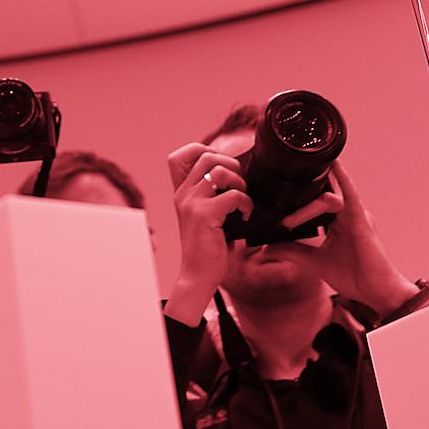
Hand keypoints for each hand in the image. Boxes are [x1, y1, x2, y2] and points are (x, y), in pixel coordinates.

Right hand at [163, 142, 251, 324]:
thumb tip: (241, 175)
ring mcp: (191, 203)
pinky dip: (246, 203)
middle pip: (207, 155)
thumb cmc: (208, 247)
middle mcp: (183, 194)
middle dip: (232, 165)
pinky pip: (233, 195)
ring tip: (242, 201)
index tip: (225, 170)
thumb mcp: (208, 215)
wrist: (198, 276)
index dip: (208, 152)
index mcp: (182, 192)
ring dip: (240, 183)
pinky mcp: (203, 215)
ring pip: (220, 170)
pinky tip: (245, 217)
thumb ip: (215, 194)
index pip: (184, 154)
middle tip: (240, 187)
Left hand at [264, 157, 416, 314]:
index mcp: (338, 220)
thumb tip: (267, 247)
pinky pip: (349, 194)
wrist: (376, 292)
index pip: (316, 199)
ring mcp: (355, 213)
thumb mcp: (314, 262)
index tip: (276, 192)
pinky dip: (342, 178)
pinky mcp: (360, 219)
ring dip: (305, 210)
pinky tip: (332, 166)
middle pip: (320, 193)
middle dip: (301, 190)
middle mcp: (347, 212)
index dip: (299, 195)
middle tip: (276, 185)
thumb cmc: (353, 277)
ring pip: (327, 197)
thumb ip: (292, 251)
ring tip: (287, 224)